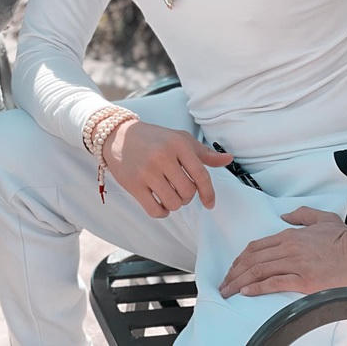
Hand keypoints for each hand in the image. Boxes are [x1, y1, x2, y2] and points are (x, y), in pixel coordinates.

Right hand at [103, 120, 232, 217]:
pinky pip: (156, 210)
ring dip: (175, 203)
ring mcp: (147, 171)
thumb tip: (228, 159)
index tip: (209, 203)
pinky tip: (160, 203)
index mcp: (178, 144)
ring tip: (169, 193)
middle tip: (179, 188)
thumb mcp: (179, 139)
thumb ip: (204, 153)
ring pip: (173, 202)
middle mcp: (163, 156)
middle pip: (188, 192)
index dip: (208, 193)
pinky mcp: (134, 184)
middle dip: (187, 196)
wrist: (118, 135)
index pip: (201, 175)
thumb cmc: (154, 138)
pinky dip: (162, 211)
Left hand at [219, 206, 346, 297]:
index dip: (240, 258)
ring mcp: (295, 264)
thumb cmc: (344, 239)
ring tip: (228, 290)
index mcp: (289, 235)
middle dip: (234, 272)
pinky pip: (275, 283)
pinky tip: (246, 291)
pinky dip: (257, 287)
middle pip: (252, 259)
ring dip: (239, 281)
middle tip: (224, 283)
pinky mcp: (304, 280)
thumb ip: (300, 215)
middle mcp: (288, 248)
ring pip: (259, 270)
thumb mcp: (321, 218)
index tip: (232, 268)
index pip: (256, 246)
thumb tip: (285, 216)